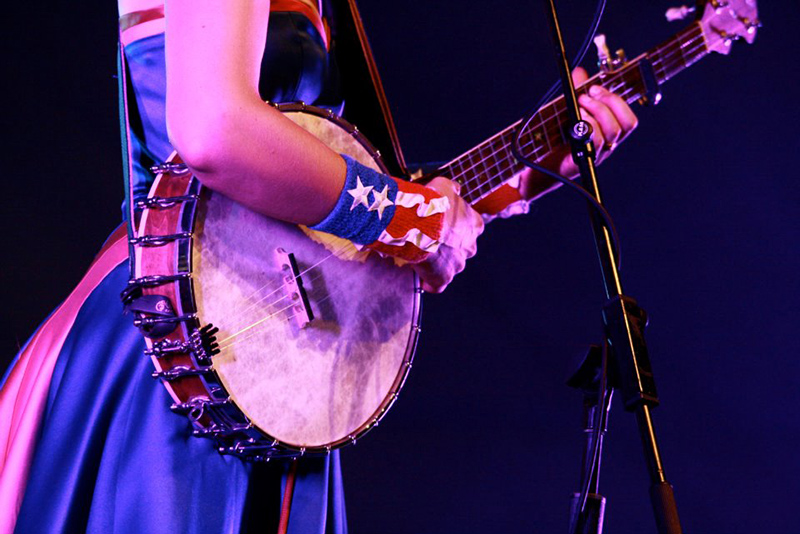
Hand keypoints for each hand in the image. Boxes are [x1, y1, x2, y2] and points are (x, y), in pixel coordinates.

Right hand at [411, 177, 483, 292]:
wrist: (420, 223)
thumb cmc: (433, 202)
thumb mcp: (445, 185)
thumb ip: (452, 188)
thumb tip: (456, 189)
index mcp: (475, 225)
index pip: (470, 228)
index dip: (455, 227)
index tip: (442, 225)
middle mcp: (470, 247)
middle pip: (462, 249)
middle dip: (449, 247)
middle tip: (430, 240)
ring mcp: (457, 265)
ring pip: (450, 267)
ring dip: (439, 263)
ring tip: (421, 256)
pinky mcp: (443, 279)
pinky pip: (437, 285)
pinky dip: (430, 283)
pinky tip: (421, 278)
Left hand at [519, 67, 638, 199]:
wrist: (537, 166)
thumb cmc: (554, 139)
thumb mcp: (566, 111)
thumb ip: (575, 92)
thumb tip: (580, 72)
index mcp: (608, 134)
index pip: (628, 119)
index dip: (617, 101)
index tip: (596, 88)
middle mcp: (607, 146)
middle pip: (626, 125)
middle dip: (608, 103)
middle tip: (586, 95)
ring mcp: (597, 155)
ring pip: (613, 132)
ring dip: (597, 112)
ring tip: (578, 106)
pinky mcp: (584, 161)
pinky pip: (597, 143)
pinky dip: (588, 126)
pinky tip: (575, 121)